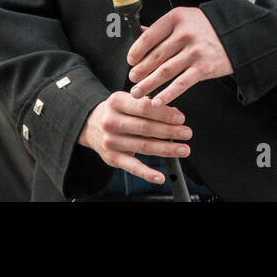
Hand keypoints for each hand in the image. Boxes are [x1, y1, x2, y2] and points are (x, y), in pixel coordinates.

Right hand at [76, 91, 191, 184]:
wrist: (89, 124)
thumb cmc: (116, 110)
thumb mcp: (128, 99)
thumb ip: (149, 104)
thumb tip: (174, 112)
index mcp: (116, 102)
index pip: (144, 108)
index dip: (164, 113)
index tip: (181, 117)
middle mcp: (112, 122)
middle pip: (145, 128)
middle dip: (169, 131)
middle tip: (186, 133)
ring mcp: (111, 141)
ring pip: (143, 146)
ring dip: (166, 149)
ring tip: (183, 149)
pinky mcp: (112, 158)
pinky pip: (132, 167)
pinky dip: (147, 174)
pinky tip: (160, 177)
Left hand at [127, 7, 232, 105]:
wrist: (238, 34)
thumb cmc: (209, 27)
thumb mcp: (186, 19)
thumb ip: (164, 28)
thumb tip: (140, 33)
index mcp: (177, 18)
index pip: (149, 37)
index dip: (136, 51)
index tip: (131, 61)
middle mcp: (185, 34)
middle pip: (155, 56)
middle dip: (140, 71)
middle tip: (132, 79)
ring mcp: (195, 51)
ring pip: (164, 71)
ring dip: (148, 84)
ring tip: (137, 92)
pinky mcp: (204, 67)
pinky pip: (181, 83)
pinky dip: (167, 94)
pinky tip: (157, 101)